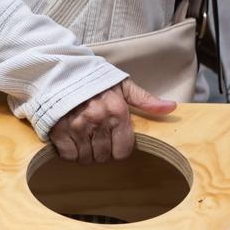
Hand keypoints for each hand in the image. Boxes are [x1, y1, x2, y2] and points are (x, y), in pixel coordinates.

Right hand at [48, 79, 176, 163]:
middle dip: (101, 151)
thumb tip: (171, 108)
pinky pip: (68, 155)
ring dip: (85, 153)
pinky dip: (69, 152)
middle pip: (104, 156)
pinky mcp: (58, 131)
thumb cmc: (92, 80)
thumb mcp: (121, 85)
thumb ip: (145, 99)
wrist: (58, 72)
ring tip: (82, 139)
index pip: (123, 150)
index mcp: (117, 111)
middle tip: (95, 139)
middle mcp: (98, 120)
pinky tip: (70, 140)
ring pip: (86, 158)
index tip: (112, 141)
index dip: (118, 148)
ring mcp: (77, 126)